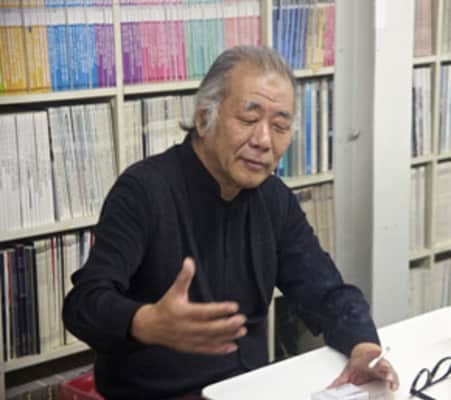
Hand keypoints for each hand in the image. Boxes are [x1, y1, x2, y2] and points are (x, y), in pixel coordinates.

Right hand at [130, 257, 246, 354]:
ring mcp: (189, 339)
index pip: (204, 312)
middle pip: (210, 328)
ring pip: (211, 340)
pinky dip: (221, 349)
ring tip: (242, 331)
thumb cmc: (166, 306)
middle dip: (228, 325)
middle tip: (242, 319)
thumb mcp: (174, 290)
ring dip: (228, 336)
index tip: (234, 306)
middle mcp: (187, 328)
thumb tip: (189, 261)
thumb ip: (184, 277)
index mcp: (183, 312)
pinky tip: (233, 346)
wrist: (150, 327)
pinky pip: (207, 350)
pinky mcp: (190, 347)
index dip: (220, 309)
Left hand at [329, 342, 398, 390]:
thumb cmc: (359, 364)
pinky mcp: (387, 375)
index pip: (370, 355)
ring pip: (389, 370)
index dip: (374, 353)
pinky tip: (393, 386)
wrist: (364, 358)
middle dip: (384, 366)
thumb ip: (342, 379)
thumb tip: (332, 386)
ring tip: (390, 380)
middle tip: (384, 367)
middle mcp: (376, 363)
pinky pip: (393, 378)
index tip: (378, 351)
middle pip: (382, 363)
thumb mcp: (349, 370)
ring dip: (390, 374)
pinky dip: (394, 381)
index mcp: (366, 359)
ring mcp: (382, 369)